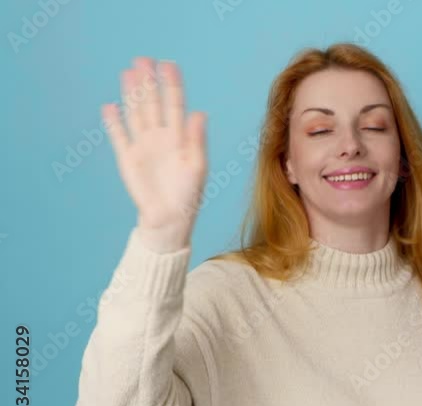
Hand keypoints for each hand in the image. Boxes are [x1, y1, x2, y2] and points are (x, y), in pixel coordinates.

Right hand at [102, 57, 207, 251]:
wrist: (169, 218)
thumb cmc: (189, 194)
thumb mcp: (197, 166)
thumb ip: (197, 140)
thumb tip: (200, 113)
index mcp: (180, 137)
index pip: (175, 104)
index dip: (171, 85)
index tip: (168, 65)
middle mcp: (161, 136)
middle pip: (152, 103)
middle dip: (148, 82)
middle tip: (143, 60)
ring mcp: (143, 145)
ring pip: (136, 113)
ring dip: (131, 94)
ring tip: (128, 73)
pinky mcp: (127, 157)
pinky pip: (119, 135)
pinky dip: (114, 122)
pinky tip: (110, 106)